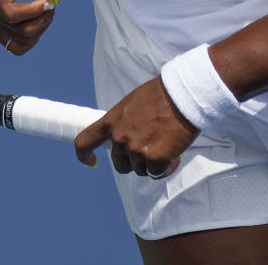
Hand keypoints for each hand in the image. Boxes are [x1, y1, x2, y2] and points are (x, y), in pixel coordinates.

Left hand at [74, 77, 198, 177]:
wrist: (183, 94)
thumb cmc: (161, 94)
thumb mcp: (132, 104)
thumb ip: (124, 121)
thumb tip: (126, 134)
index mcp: (111, 121)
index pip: (84, 142)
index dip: (84, 155)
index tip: (92, 161)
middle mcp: (120, 138)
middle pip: (120, 164)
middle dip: (133, 162)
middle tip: (149, 150)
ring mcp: (136, 150)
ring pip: (141, 170)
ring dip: (152, 163)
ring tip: (166, 145)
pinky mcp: (155, 159)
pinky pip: (157, 173)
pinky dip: (166, 167)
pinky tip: (174, 154)